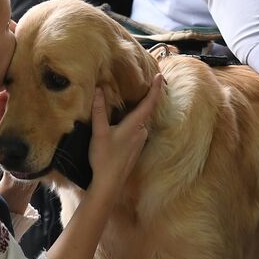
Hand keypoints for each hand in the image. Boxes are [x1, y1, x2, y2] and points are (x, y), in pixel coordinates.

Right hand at [86, 74, 163, 192]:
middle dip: (144, 97)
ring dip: (136, 110)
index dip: (155, 89)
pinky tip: (121, 121)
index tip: (159, 76)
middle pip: (145, 110)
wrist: (109, 183)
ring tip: (129, 99)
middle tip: (142, 83)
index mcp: (135, 125)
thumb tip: (99, 90)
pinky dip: (132, 121)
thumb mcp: (99, 132)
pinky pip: (136, 129)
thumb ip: (99, 111)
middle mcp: (141, 132)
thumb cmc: (104, 157)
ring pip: (140, 121)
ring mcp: (140, 141)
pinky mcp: (135, 147)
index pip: (149, 103)